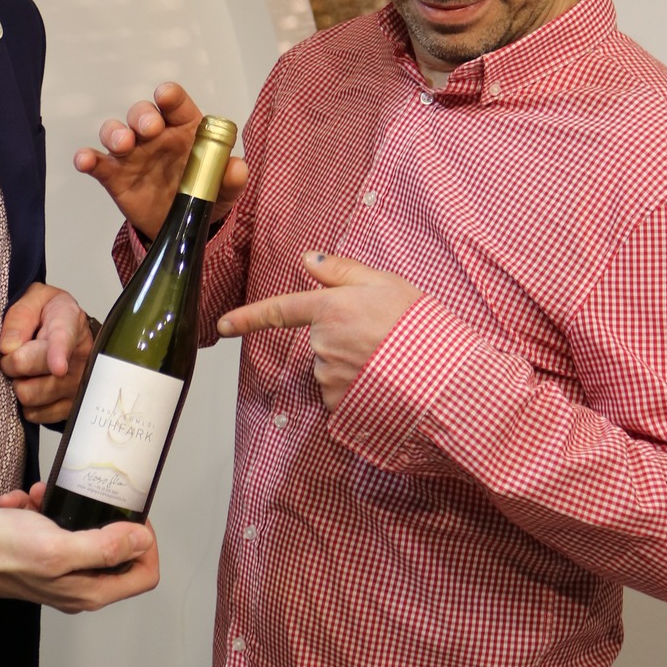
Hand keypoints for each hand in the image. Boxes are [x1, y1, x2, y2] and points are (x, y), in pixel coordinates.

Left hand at [0, 283, 93, 423]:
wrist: (69, 332)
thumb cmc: (48, 315)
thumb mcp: (34, 299)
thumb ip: (19, 317)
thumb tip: (8, 347)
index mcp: (69, 322)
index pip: (62, 339)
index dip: (58, 354)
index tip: (58, 367)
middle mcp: (80, 356)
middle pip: (31, 370)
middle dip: (11, 363)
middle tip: (14, 353)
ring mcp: (77, 385)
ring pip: (29, 396)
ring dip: (19, 383)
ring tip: (27, 369)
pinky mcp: (70, 408)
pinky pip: (34, 414)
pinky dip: (27, 403)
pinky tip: (35, 384)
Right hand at [0, 493, 159, 613]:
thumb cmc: (3, 551)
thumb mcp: (61, 546)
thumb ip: (105, 547)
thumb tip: (142, 541)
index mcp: (91, 590)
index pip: (144, 574)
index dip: (146, 543)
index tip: (131, 515)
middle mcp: (79, 585)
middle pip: (116, 550)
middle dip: (98, 516)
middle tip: (81, 498)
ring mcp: (59, 572)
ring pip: (82, 531)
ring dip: (63, 507)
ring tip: (40, 498)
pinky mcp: (41, 556)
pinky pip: (54, 526)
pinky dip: (40, 509)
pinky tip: (22, 503)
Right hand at [74, 80, 247, 239]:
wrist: (184, 225)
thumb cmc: (205, 193)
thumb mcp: (224, 189)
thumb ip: (231, 178)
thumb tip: (237, 167)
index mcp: (184, 128)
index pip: (175, 103)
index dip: (170, 96)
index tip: (166, 96)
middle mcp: (156, 135)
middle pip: (143, 113)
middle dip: (143, 115)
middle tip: (149, 128)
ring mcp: (133, 154)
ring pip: (116, 132)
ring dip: (116, 133)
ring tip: (123, 145)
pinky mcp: (115, 176)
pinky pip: (98, 163)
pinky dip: (88, 159)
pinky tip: (84, 160)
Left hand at [216, 252, 422, 409]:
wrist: (445, 378)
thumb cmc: (419, 326)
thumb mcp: (387, 284)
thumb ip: (342, 271)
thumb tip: (308, 259)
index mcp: (329, 309)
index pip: (279, 310)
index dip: (246, 317)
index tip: (221, 325)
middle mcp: (322, 345)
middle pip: (318, 339)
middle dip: (341, 336)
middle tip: (381, 336)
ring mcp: (329, 378)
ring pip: (330, 367)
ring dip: (351, 364)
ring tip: (387, 360)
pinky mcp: (340, 407)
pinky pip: (340, 394)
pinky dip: (357, 389)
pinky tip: (382, 383)